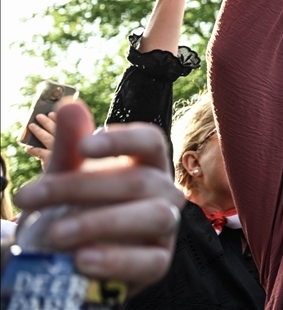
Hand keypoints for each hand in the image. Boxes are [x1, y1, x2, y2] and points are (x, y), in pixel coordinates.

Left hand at [14, 102, 183, 297]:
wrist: (64, 259)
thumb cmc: (71, 209)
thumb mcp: (63, 178)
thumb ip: (68, 146)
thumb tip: (70, 105)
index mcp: (147, 163)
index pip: (151, 140)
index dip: (122, 141)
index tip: (84, 147)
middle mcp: (164, 191)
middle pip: (139, 181)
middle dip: (82, 188)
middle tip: (31, 199)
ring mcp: (165, 228)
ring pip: (152, 217)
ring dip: (101, 223)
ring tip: (55, 235)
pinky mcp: (158, 262)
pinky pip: (150, 261)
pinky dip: (115, 260)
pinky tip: (81, 260)